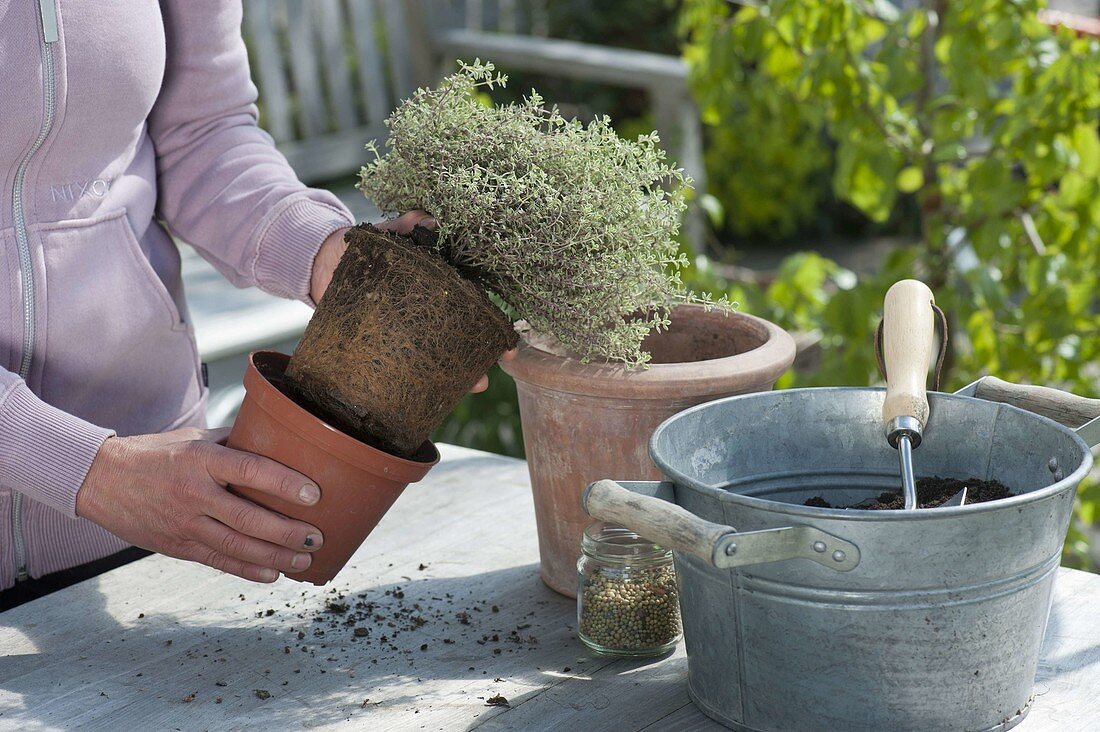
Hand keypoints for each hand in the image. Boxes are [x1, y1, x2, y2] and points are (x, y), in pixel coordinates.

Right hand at [75, 427, 323, 582]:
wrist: (101, 480)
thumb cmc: (156, 454)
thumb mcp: (193, 438)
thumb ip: (233, 442)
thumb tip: (279, 437)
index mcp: (200, 459)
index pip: (250, 470)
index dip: (284, 483)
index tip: (314, 494)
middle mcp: (193, 493)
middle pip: (247, 517)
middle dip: (286, 531)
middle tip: (317, 536)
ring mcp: (184, 523)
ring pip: (236, 545)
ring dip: (274, 557)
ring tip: (304, 561)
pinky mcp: (177, 545)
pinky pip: (218, 561)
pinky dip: (247, 570)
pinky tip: (273, 574)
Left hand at [311, 210, 518, 392]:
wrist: (322, 264)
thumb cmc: (363, 247)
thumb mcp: (385, 235)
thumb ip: (403, 226)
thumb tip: (424, 217)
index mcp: (438, 284)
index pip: (473, 304)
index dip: (492, 321)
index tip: (508, 342)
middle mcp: (430, 309)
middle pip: (462, 334)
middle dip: (480, 355)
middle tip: (493, 371)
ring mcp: (409, 329)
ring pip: (439, 352)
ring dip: (458, 373)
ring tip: (472, 386)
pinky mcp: (386, 342)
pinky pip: (406, 362)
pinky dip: (419, 380)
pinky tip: (427, 394)